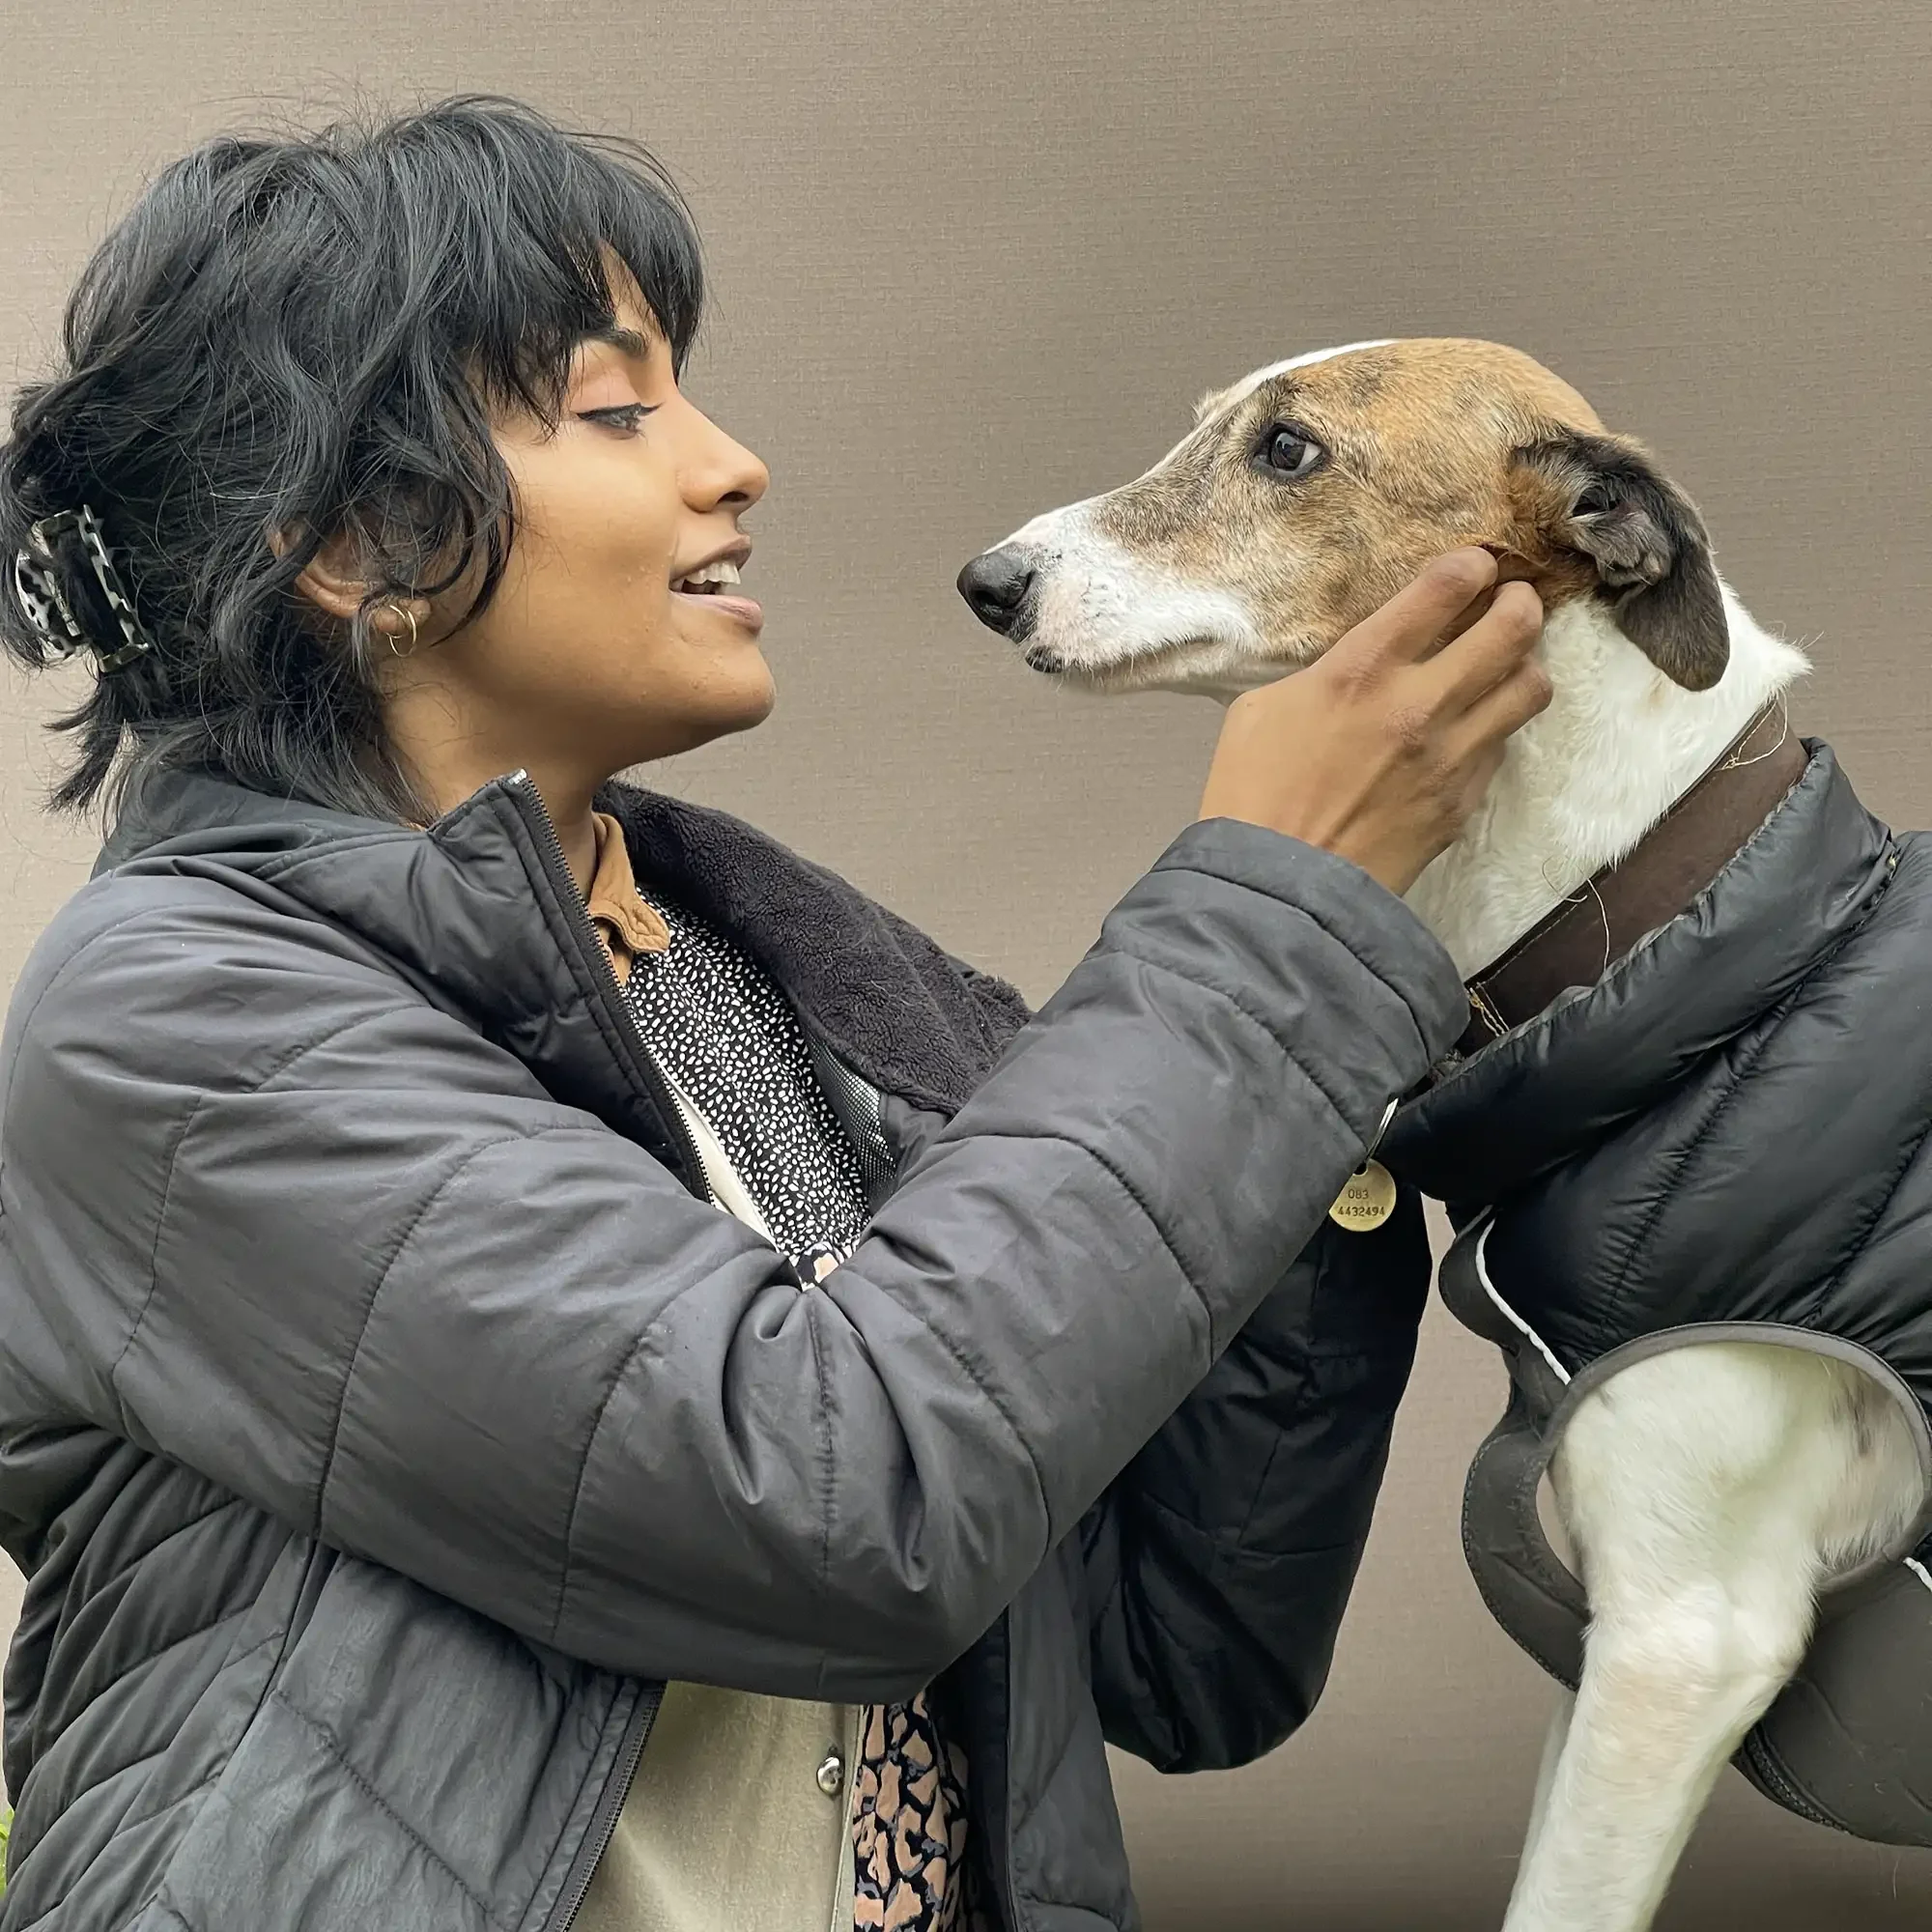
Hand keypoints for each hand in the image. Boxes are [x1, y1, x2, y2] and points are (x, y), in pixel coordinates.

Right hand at [1197, 550, 1548, 895]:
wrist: (1279, 890)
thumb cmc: (1253, 796)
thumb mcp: (1263, 709)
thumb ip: (1323, 674)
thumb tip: (1353, 665)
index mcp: (1363, 668)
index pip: (1446, 588)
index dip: (1471, 565)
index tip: (1474, 564)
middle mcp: (1422, 703)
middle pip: (1513, 627)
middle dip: (1522, 602)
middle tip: (1512, 602)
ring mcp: (1452, 755)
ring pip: (1531, 687)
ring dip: (1525, 664)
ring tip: (1506, 664)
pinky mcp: (1464, 801)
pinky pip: (1502, 746)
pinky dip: (1495, 727)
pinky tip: (1472, 730)